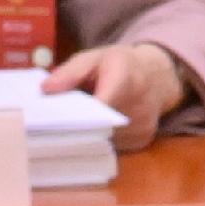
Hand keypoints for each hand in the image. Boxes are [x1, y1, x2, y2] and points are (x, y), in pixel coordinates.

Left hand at [43, 42, 188, 150]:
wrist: (158, 76)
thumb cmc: (120, 65)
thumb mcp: (95, 57)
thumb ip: (70, 72)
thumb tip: (45, 89)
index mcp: (126, 79)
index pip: (98, 105)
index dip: (74, 116)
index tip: (50, 122)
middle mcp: (139, 105)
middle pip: (99, 128)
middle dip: (75, 129)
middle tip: (50, 131)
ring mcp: (142, 127)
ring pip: (104, 141)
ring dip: (87, 137)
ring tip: (74, 127)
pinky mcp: (143, 141)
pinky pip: (113, 148)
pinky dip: (100, 142)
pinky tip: (94, 132)